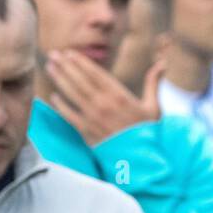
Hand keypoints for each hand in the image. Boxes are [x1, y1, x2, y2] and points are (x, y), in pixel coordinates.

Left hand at [45, 48, 162, 145]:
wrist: (141, 159)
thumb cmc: (147, 132)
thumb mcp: (153, 107)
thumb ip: (153, 83)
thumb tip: (162, 63)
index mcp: (119, 95)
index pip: (96, 74)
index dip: (81, 62)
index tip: (70, 53)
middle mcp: (104, 104)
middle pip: (80, 81)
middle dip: (66, 66)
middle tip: (53, 55)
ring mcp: (94, 118)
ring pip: (73, 95)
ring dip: (60, 80)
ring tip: (50, 68)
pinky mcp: (87, 132)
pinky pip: (70, 116)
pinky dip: (61, 106)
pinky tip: (53, 96)